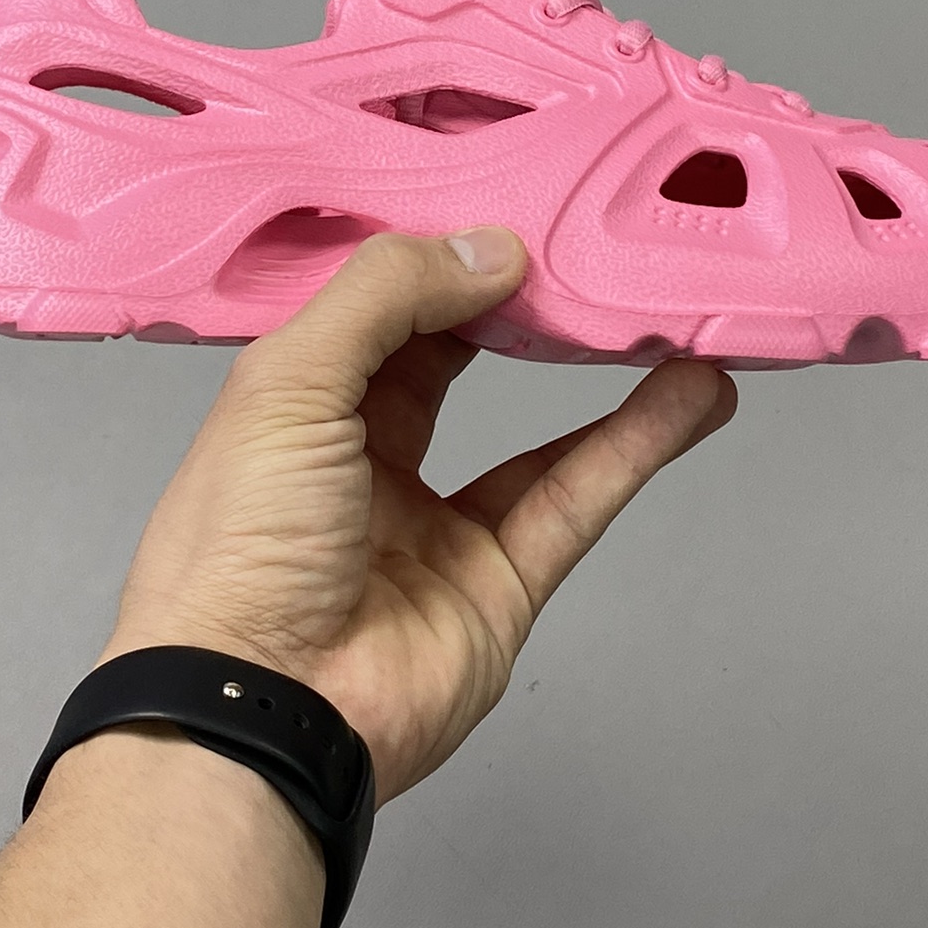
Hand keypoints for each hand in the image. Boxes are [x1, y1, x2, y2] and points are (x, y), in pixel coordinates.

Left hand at [98, 227, 737, 809]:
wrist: (259, 713)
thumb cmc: (236, 545)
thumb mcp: (290, 384)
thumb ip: (386, 299)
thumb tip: (487, 249)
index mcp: (295, 407)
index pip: (375, 311)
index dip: (439, 262)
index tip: (511, 214)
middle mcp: (363, 460)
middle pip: (459, 362)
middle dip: (522, 308)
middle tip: (591, 251)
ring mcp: (434, 527)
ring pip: (537, 435)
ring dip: (605, 375)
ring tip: (669, 315)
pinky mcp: (498, 586)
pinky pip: (577, 500)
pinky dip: (637, 444)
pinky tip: (691, 395)